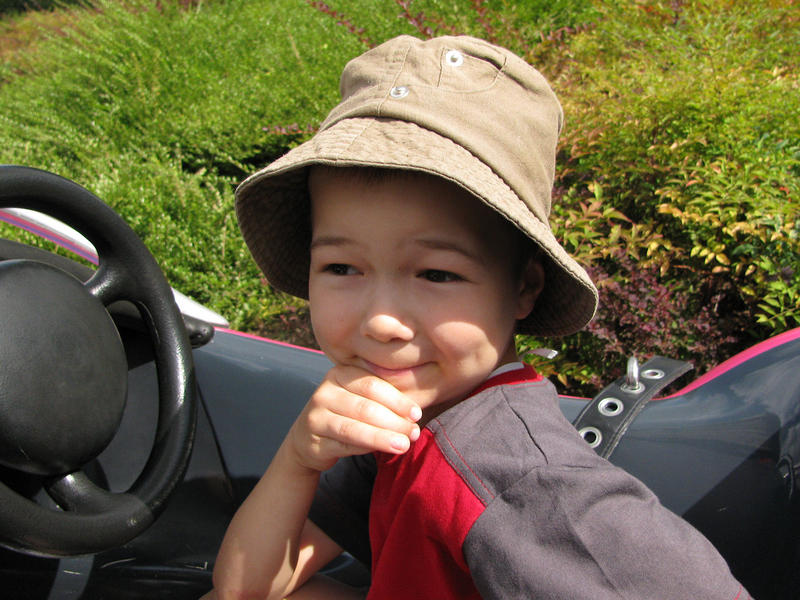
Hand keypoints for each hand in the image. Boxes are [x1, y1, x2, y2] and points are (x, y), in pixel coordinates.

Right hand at [287, 365, 421, 471]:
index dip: (397, 400)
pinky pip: (344, 446)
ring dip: (382, 437)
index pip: (372, 385)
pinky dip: (366, 448)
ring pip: (354, 428)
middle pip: (365, 407)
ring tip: (403, 445)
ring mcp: (315, 417)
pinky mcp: (312, 441)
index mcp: (339, 374)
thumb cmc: (345, 414)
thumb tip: (414, 413)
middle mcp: (324, 392)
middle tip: (414, 433)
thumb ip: (383, 399)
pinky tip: (383, 451)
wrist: (308, 438)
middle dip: (394, 421)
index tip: (417, 414)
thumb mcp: (360, 398)